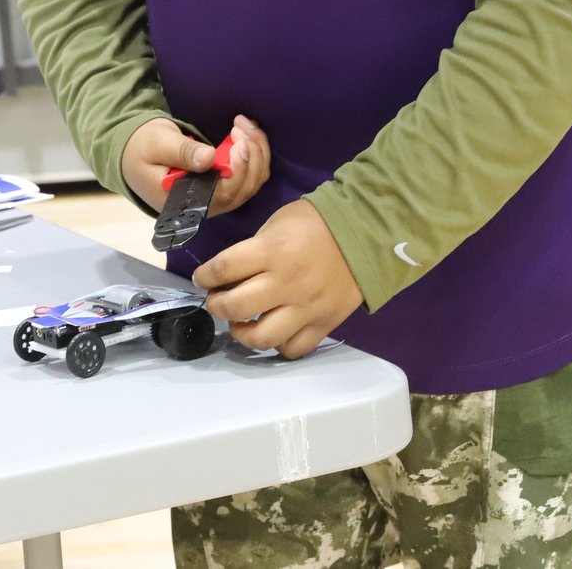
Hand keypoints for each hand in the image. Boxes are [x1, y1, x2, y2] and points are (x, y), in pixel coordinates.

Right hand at [122, 115, 269, 216]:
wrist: (135, 152)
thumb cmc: (142, 147)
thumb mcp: (157, 144)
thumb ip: (182, 153)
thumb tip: (209, 158)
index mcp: (184, 202)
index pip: (222, 195)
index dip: (238, 171)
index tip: (240, 142)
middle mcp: (204, 206)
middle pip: (243, 190)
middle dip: (252, 156)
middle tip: (240, 126)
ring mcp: (216, 198)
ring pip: (251, 182)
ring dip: (257, 152)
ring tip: (243, 124)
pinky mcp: (222, 186)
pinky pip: (249, 176)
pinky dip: (254, 154)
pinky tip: (247, 132)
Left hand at [193, 199, 363, 358]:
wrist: (367, 233)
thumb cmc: (316, 224)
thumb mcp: (277, 223)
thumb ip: (253, 250)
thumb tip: (231, 274)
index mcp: (272, 251)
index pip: (223, 269)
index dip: (205, 276)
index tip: (203, 278)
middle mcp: (286, 283)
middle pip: (235, 307)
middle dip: (216, 305)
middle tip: (218, 300)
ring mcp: (306, 308)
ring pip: (262, 337)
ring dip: (242, 333)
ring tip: (241, 323)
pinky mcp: (324, 324)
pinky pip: (293, 348)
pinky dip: (278, 345)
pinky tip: (274, 332)